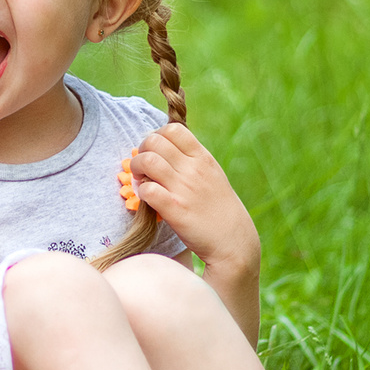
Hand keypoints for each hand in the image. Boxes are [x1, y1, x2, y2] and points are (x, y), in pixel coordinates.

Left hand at [125, 123, 260, 280]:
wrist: (232, 240)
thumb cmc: (219, 208)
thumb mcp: (212, 175)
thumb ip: (192, 160)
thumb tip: (167, 147)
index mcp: (203, 158)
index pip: (173, 129)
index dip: (157, 136)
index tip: (155, 151)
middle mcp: (193, 169)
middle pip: (155, 141)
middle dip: (142, 150)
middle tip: (143, 166)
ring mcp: (183, 189)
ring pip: (147, 161)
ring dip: (137, 168)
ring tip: (140, 179)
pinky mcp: (174, 209)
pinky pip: (147, 190)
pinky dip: (141, 192)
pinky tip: (146, 198)